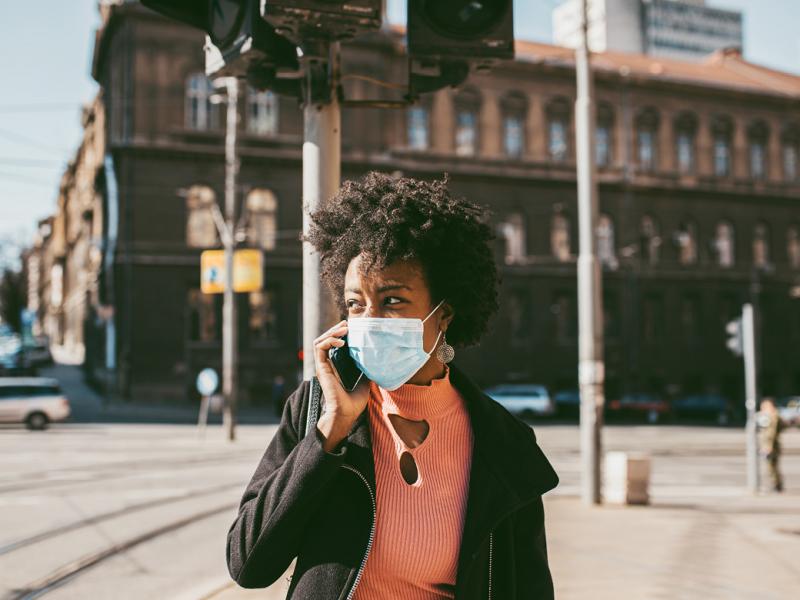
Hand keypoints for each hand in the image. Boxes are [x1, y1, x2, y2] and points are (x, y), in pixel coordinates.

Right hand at [314, 320, 369, 442]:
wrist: (347, 413)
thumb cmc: (354, 402)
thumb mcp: (365, 381)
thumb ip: (365, 369)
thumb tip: (376, 360)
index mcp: (335, 366)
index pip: (333, 344)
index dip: (339, 334)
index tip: (350, 328)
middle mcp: (327, 364)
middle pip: (325, 339)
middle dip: (335, 329)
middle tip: (347, 324)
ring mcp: (323, 366)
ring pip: (320, 341)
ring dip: (331, 332)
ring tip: (344, 329)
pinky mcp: (321, 368)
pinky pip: (319, 348)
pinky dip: (329, 340)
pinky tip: (341, 341)